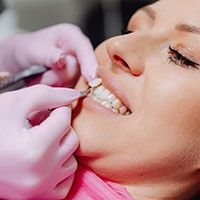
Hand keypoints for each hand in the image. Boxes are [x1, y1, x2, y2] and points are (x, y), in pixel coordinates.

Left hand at [0, 24, 97, 85]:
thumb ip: (48, 54)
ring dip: (56, 84)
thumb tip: (62, 59)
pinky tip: (49, 82)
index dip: (89, 64)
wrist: (21, 63)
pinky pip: (70, 91)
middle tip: (44, 74)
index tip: (91, 78)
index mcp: (71, 37)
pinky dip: (57, 90)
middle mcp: (77, 53)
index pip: (85, 50)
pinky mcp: (73, 81)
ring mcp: (76, 69)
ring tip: (43, 76)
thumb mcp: (33, 49)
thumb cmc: (27, 50)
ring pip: (74, 83)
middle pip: (80, 71)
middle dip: (61, 77)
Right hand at [0, 85, 78, 199]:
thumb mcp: (15, 103)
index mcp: (34, 148)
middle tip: (43, 125)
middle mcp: (40, 173)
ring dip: (61, 148)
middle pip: (72, 140)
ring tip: (42, 142)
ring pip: (72, 161)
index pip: (65, 118)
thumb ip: (48, 95)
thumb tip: (74, 95)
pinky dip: (60, 169)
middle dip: (60, 128)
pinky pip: (66, 183)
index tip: (47, 111)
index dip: (57, 109)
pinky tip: (46, 160)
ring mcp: (40, 189)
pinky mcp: (38, 197)